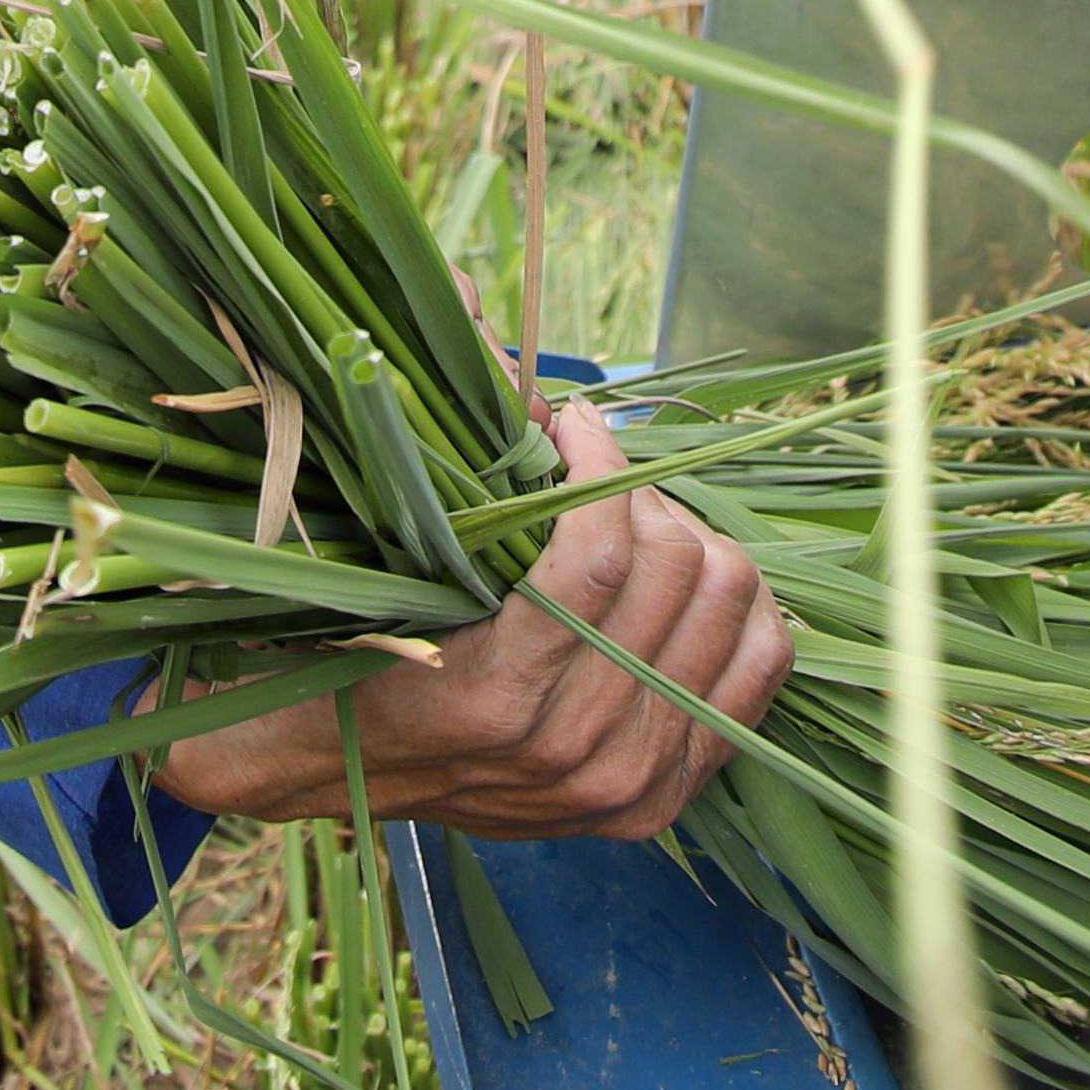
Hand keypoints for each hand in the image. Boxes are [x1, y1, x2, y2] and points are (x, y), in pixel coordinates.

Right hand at [144, 405, 790, 842]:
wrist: (327, 769)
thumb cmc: (341, 648)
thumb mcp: (374, 557)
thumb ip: (428, 435)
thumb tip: (468, 293)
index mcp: (494, 696)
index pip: (599, 557)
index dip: (600, 460)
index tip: (571, 421)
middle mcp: (573, 749)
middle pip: (678, 570)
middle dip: (641, 494)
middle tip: (598, 475)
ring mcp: (627, 780)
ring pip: (728, 606)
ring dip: (691, 538)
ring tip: (637, 522)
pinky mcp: (663, 796)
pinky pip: (761, 668)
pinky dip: (743, 606)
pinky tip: (691, 575)